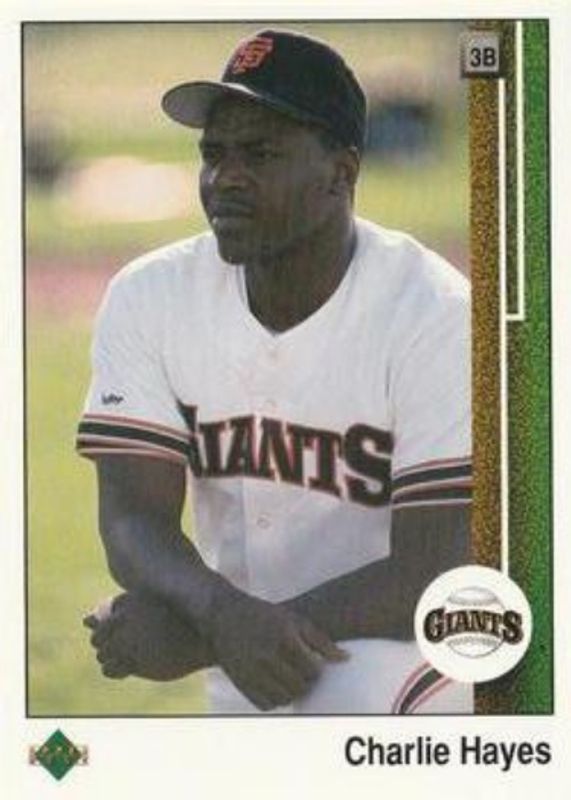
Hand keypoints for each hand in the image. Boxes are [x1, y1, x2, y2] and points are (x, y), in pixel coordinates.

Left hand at [83, 592, 213, 680]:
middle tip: (118, 645)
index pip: (103, 617)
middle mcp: (130, 621)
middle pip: (99, 636)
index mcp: (132, 601)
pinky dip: (112, 668)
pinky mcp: (138, 663)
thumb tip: (84, 620)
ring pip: (102, 654)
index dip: (106, 626)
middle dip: (103, 642)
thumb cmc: (176, 617)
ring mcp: (134, 643)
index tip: (118, 631)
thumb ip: (115, 611)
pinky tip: (124, 666)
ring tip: (124, 655)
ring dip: (107, 656)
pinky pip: (111, 669)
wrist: (205, 635)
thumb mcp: (147, 604)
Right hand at [206, 588, 347, 709]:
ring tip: (290, 679)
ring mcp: (251, 670)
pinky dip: (274, 700)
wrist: (224, 617)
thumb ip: (321, 640)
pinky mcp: (240, 682)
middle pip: (299, 687)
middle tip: (302, 674)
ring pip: (283, 699)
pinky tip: (275, 685)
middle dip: (305, 683)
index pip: (312, 671)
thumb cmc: (266, 616)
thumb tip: (345, 660)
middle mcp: (266, 655)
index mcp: (283, 637)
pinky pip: (266, 705)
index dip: (316, 671)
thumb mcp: (294, 620)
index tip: (312, 664)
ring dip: (291, 693)